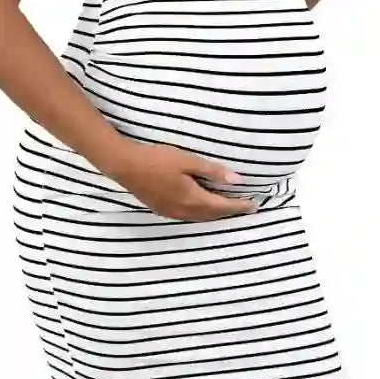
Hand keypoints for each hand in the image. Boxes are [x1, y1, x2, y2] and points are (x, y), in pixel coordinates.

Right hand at [110, 141, 257, 220]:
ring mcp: (172, 213)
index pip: (222, 206)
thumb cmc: (158, 159)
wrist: (125, 166)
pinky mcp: (163, 210)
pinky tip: (203, 209)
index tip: (254, 205)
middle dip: (229, 212)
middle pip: (212, 216)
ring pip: (200, 218)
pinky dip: (201, 215)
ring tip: (228, 210)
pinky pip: (189, 217)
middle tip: (245, 208)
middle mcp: (184, 211)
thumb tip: (237, 180)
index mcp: (192, 198)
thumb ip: (213, 171)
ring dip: (215, 215)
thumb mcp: (188, 160)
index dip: (239, 206)